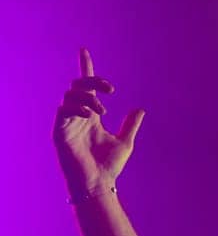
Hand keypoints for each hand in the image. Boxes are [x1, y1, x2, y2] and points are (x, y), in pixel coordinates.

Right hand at [52, 47, 145, 194]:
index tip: (84, 50)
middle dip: (92, 81)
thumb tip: (140, 109)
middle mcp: (77, 117)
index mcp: (90, 116)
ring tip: (102, 111)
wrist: (98, 185)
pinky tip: (90, 116)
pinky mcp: (59, 133)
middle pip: (77, 86)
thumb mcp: (124, 142)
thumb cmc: (108, 167)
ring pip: (70, 96)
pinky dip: (77, 109)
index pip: (86, 87)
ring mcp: (67, 124)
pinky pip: (63, 111)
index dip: (85, 68)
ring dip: (88, 98)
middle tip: (111, 89)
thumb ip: (130, 124)